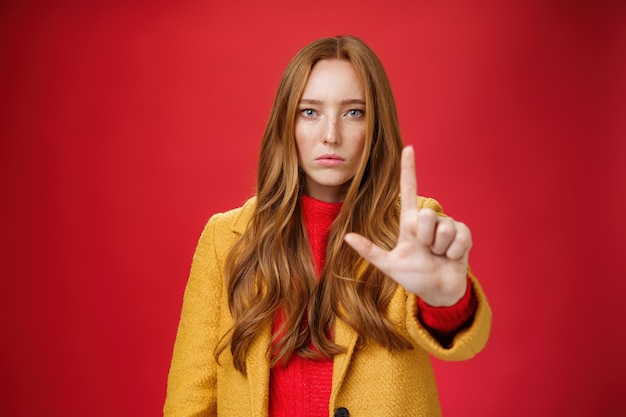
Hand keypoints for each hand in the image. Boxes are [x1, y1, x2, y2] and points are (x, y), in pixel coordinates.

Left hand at [344, 146, 470, 306]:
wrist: (438, 292)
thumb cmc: (413, 276)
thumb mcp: (389, 265)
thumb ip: (370, 251)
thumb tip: (346, 236)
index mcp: (409, 222)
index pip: (409, 190)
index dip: (409, 169)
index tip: (408, 148)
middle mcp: (428, 220)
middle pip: (426, 215)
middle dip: (425, 238)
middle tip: (426, 251)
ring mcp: (448, 226)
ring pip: (443, 228)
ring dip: (440, 248)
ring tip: (438, 256)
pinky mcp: (464, 235)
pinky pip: (459, 237)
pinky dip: (453, 252)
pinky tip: (451, 258)